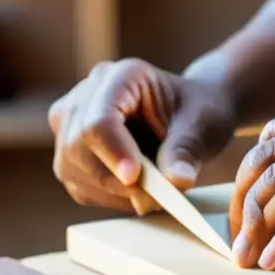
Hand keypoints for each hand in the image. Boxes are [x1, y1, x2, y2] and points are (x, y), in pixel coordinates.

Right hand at [49, 58, 237, 213]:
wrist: (192, 116)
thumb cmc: (200, 111)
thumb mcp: (204, 125)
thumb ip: (187, 149)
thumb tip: (178, 180)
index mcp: (123, 76)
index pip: (100, 118)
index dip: (113, 151)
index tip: (134, 178)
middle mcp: (86, 95)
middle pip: (78, 145)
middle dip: (115, 179)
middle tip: (157, 197)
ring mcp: (71, 124)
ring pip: (72, 169)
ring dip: (114, 193)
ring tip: (155, 195)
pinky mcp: (70, 153)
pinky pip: (79, 185)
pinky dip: (110, 198)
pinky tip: (139, 194)